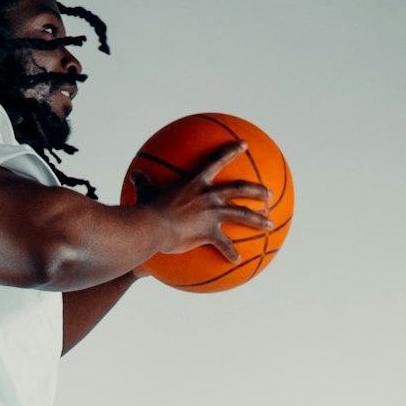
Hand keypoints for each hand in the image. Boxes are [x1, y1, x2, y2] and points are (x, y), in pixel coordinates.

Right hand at [130, 141, 274, 265]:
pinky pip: (224, 244)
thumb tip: (135, 174)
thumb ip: (143, 181)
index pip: (217, 160)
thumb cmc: (146, 208)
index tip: (245, 145)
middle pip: (240, 189)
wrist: (151, 226)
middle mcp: (209, 195)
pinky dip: (231, 253)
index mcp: (195, 182)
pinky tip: (237, 260)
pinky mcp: (209, 232)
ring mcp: (212, 214)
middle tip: (269, 194)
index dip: (232, 150)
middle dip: (257, 190)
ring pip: (242, 214)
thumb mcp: (144, 191)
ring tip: (270, 225)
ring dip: (259, 220)